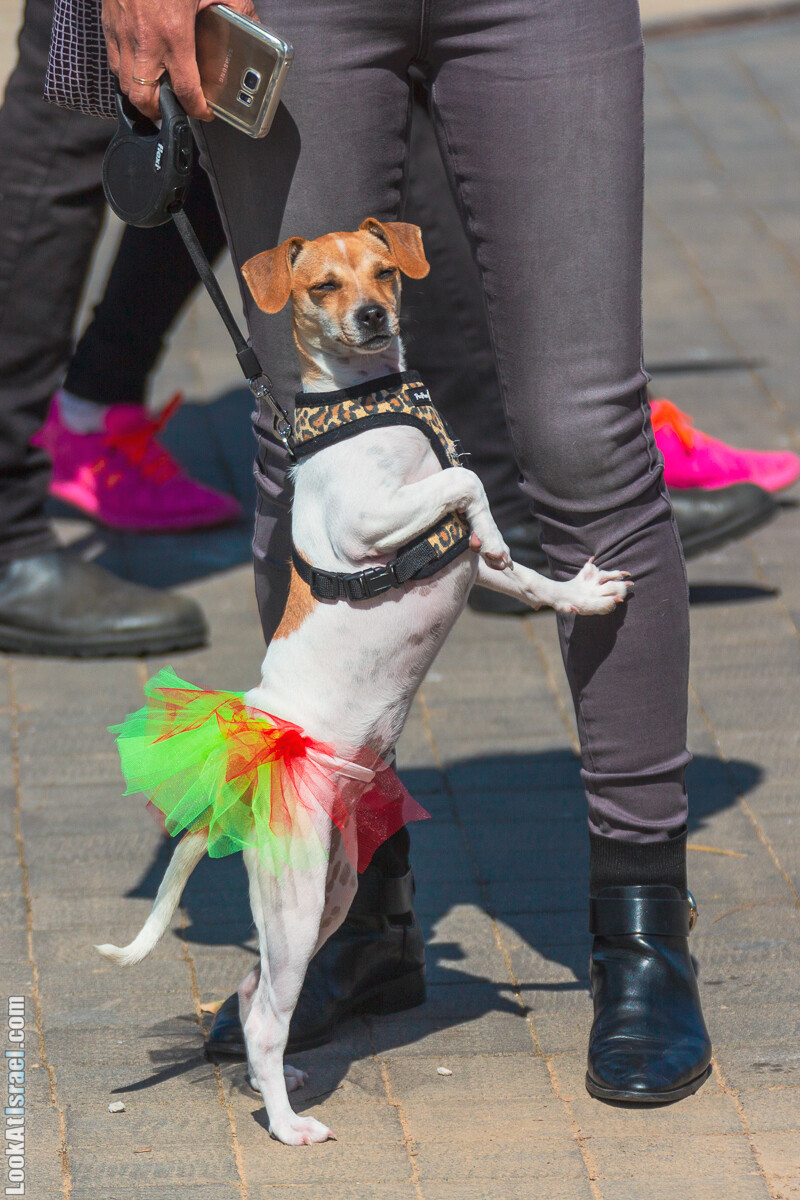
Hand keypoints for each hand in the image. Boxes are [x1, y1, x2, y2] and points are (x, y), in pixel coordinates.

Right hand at [102, 0, 258, 120]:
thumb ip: (237, 8)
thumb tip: (255, 25)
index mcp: (173, 35)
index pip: (185, 90)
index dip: (196, 109)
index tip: (204, 112)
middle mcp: (145, 40)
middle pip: (143, 97)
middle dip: (158, 112)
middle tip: (172, 111)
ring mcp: (122, 32)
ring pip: (124, 82)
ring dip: (140, 94)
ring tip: (155, 94)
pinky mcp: (109, 22)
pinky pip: (112, 59)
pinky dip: (124, 70)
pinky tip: (138, 65)